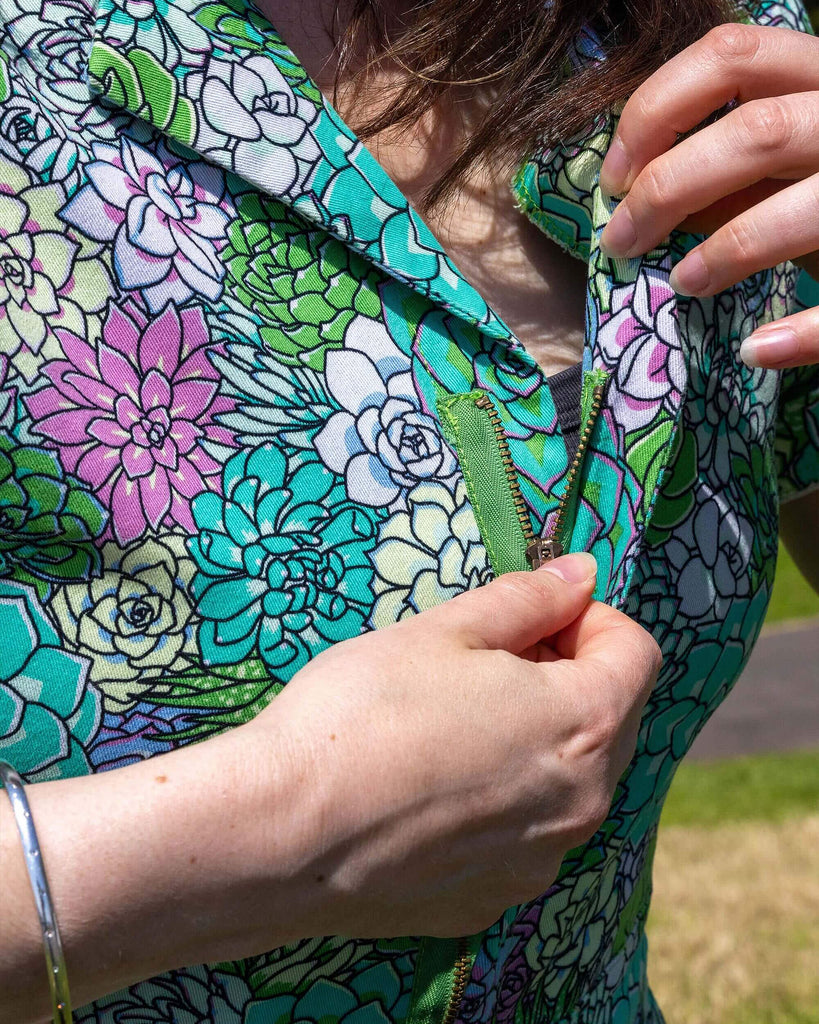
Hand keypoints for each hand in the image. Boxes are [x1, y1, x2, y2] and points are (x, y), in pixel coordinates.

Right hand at [0, 554, 659, 1021]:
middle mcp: (586, 803)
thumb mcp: (445, 632)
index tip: (530, 619)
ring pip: (571, 778)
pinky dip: (505, 801)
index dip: (589, 619)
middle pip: (611, 717)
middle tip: (484, 663)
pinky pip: (527, 834)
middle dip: (566, 676)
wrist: (283, 836)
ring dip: (537, 739)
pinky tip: (434, 789)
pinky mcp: (496, 899)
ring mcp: (543, 861)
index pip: (636, 653)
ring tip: (454, 725)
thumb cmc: (364, 712)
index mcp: (585, 725)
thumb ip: (528, 599)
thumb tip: (583, 575)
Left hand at [597, 22, 818, 368]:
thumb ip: (725, 169)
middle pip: (756, 130)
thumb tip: (638, 198)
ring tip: (684, 285)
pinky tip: (754, 352)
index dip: (655, 111)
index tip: (614, 179)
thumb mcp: (782, 167)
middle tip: (621, 243)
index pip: (731, 57)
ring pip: (803, 203)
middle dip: (667, 189)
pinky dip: (800, 333)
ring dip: (728, 249)